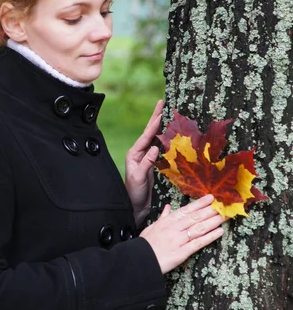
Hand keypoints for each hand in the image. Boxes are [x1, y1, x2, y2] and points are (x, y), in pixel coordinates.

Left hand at [125, 100, 162, 225]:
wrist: (136, 207)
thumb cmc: (133, 193)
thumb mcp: (138, 178)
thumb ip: (146, 163)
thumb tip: (155, 147)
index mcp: (135, 153)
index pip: (146, 135)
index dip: (154, 121)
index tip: (161, 108)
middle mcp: (142, 153)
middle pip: (151, 132)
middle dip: (157, 117)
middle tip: (163, 103)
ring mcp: (149, 158)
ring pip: (157, 138)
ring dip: (163, 126)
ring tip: (170, 114)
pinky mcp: (156, 164)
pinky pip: (163, 149)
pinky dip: (169, 140)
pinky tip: (175, 134)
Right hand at [140, 194, 223, 273]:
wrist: (140, 259)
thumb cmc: (146, 243)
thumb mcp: (153, 226)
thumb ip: (163, 216)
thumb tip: (169, 207)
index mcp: (168, 221)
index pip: (187, 209)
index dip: (200, 203)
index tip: (210, 197)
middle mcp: (174, 228)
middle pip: (195, 217)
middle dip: (210, 211)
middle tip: (222, 205)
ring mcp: (179, 240)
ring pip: (199, 228)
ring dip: (213, 222)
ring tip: (224, 216)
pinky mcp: (182, 252)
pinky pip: (198, 243)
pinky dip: (209, 237)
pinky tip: (219, 232)